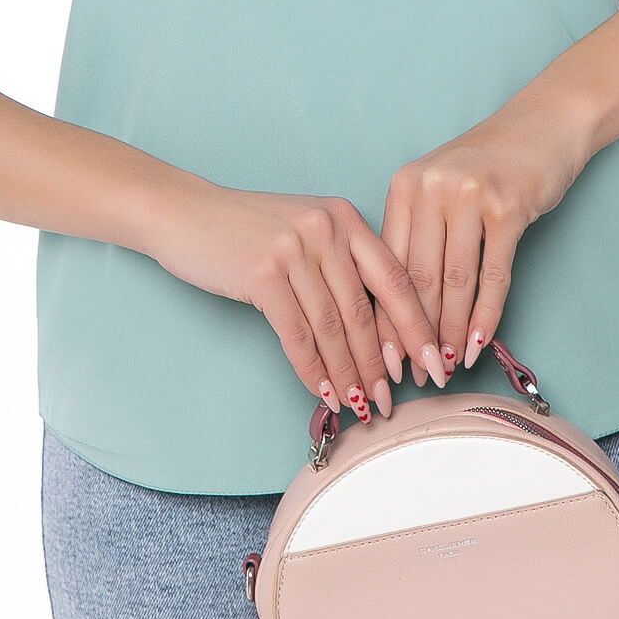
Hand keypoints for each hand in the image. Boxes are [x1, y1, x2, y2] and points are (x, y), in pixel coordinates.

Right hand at [149, 181, 447, 421]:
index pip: (395, 280)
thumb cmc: (250, 230)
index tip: (432, 364)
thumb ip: (343, 268)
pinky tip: (321, 392)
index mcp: (346, 217)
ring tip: (361, 405)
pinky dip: (312, 370)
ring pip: (332, 328)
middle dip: (381, 364)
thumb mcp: (307, 233)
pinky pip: (296, 335)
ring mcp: (294, 249)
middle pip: (364, 310)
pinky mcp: (262, 273)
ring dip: (348, 375)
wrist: (186, 212)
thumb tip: (381, 337)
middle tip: (394, 400)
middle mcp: (326, 228)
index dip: (416, 328)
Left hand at [374, 88, 592, 385]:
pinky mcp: (508, 209)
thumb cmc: (486, 165)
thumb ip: (417, 235)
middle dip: (415, 334)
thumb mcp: (438, 188)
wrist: (541, 127)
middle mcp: (431, 188)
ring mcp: (470, 197)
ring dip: (450, 333)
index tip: (382, 357)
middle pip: (418, 278)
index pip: (387, 263)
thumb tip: (398, 308)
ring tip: (446, 368)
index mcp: (405, 185)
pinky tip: (477, 344)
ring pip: (454, 282)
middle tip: (415, 376)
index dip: (384, 315)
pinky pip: (493, 276)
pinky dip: (484, 316)